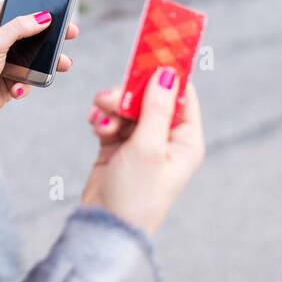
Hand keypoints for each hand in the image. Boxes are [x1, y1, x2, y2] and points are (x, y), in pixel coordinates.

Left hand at [0, 2, 78, 125]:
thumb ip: (19, 28)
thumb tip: (43, 17)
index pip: (18, 8)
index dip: (37, 7)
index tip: (58, 8)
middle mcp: (0, 39)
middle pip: (33, 32)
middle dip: (52, 36)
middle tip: (71, 33)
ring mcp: (7, 60)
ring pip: (36, 56)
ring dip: (48, 62)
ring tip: (62, 64)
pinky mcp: (12, 79)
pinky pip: (30, 77)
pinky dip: (27, 84)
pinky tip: (16, 89)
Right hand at [80, 68, 204, 237]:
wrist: (105, 228)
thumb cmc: (136, 193)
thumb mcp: (148, 146)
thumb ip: (156, 107)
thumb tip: (168, 73)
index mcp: (185, 140)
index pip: (182, 95)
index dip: (167, 74)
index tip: (150, 53)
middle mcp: (166, 140)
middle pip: (150, 97)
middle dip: (129, 94)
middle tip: (112, 97)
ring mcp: (142, 144)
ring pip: (128, 106)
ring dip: (112, 107)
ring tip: (100, 119)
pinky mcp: (118, 148)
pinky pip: (112, 120)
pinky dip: (103, 120)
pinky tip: (96, 128)